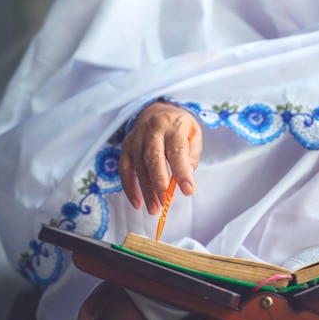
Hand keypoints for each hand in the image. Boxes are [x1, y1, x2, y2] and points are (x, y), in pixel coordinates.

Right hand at [119, 100, 201, 214]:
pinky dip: (130, 188)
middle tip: (166, 202)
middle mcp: (152, 130)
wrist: (156, 111)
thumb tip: (186, 177)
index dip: (182, 171)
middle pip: (153, 157)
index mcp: (173, 125)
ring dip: (146, 190)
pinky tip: (138, 203)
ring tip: (155, 209)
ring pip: (139, 166)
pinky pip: (125, 169)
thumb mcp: (193, 134)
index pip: (177, 149)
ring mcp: (136, 138)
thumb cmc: (179, 128)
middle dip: (159, 182)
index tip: (188, 190)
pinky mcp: (125, 147)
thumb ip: (191, 155)